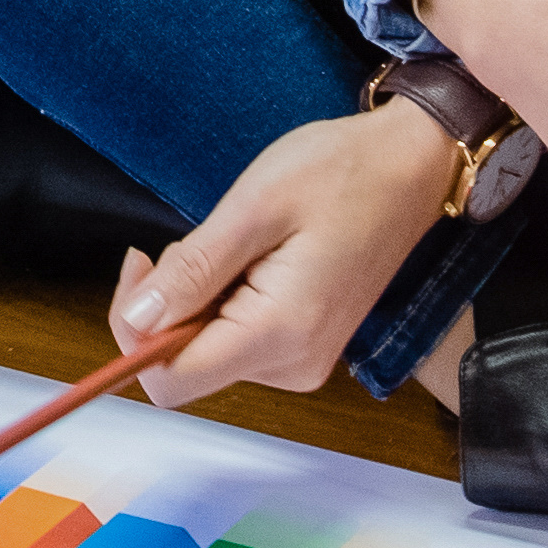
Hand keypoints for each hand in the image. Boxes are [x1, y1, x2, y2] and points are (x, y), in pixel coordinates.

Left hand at [110, 103, 461, 403]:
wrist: (412, 166)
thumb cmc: (342, 173)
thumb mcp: (254, 208)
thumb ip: (193, 271)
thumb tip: (136, 320)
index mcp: (281, 333)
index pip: (173, 381)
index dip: (135, 335)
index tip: (141, 269)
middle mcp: (295, 364)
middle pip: (187, 370)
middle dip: (167, 311)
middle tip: (194, 242)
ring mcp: (305, 359)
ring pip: (209, 354)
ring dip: (197, 303)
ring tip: (235, 244)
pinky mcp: (307, 345)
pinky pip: (238, 341)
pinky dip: (223, 304)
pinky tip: (250, 259)